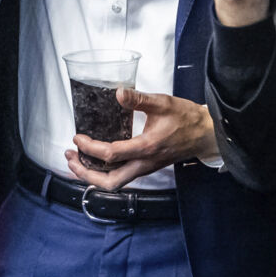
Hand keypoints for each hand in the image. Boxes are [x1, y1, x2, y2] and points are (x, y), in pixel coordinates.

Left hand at [70, 90, 214, 190]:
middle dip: (85, 173)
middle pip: (109, 182)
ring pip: (115, 183)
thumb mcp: (163, 103)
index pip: (110, 154)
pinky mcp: (146, 167)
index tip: (77, 137)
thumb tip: (118, 93)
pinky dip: (103, 173)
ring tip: (76, 161)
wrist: (205, 134)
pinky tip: (95, 161)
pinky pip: (121, 177)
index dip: (89, 147)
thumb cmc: (186, 118)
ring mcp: (145, 168)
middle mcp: (144, 163)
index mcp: (146, 147)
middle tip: (70, 158)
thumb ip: (139, 99)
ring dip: (92, 176)